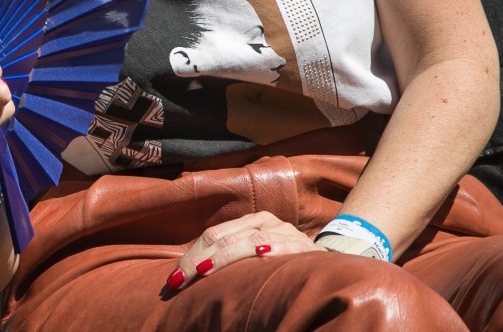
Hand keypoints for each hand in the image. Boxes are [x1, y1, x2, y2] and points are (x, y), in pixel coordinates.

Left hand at [161, 211, 321, 293]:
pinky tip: (257, 254)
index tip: (174, 279)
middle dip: (197, 260)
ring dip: (222, 257)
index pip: (212, 235)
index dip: (191, 255)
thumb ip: (230, 261)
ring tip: (202, 271)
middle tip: (179, 281)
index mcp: (248, 223)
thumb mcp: (253, 258)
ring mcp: (283, 231)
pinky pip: (281, 245)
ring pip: (246, 241)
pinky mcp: (302, 245)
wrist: (328, 265)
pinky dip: (267, 248)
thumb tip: (190, 277)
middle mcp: (264, 221)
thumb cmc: (283, 265)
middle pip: (222, 237)